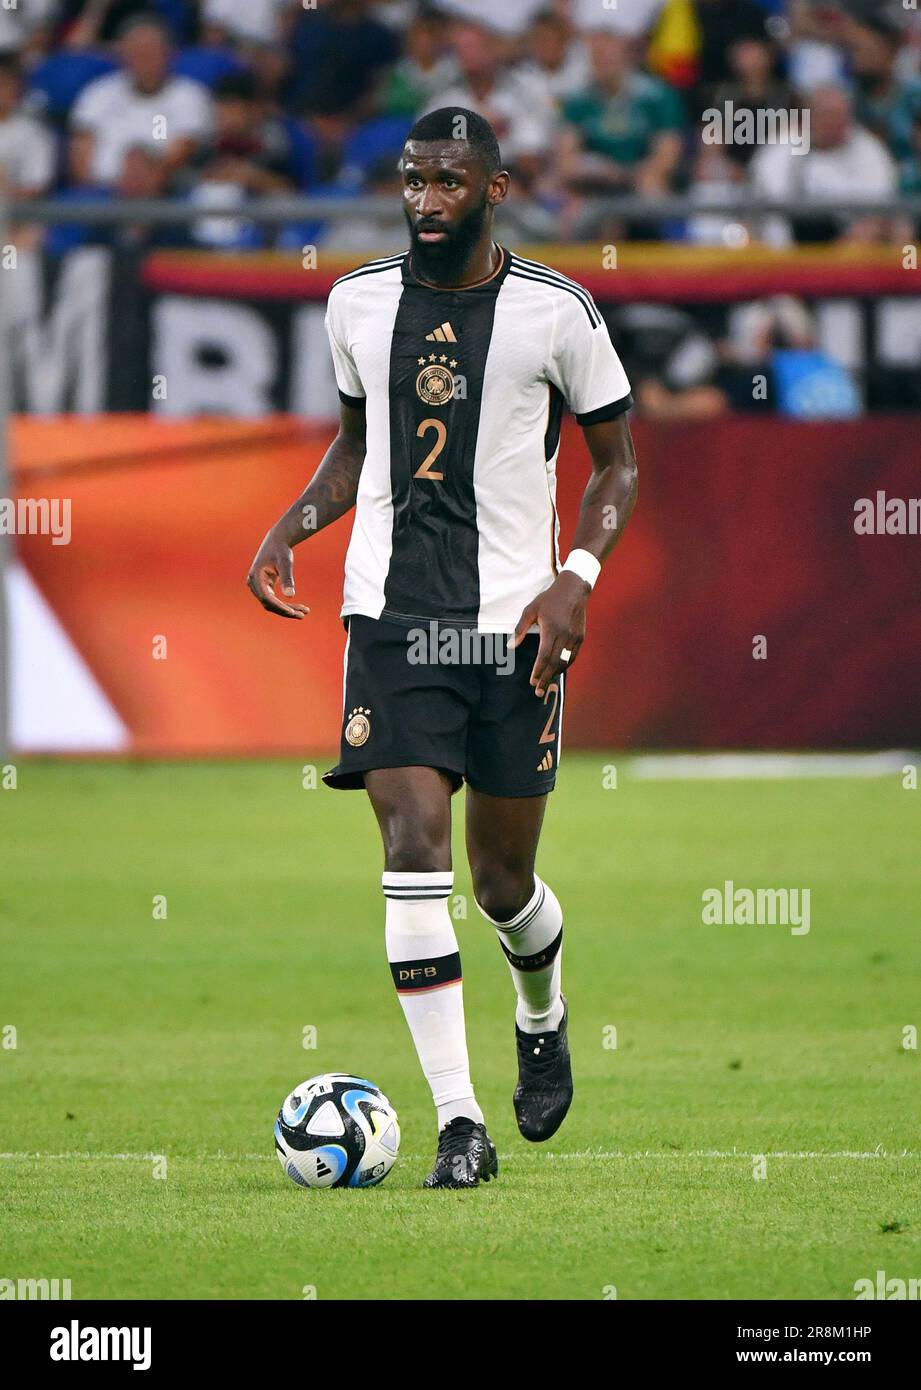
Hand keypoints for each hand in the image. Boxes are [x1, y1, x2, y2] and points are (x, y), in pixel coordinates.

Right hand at [246, 529, 309, 619]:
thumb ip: (287, 578)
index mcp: (256, 577)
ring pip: (272, 604)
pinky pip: (274, 600)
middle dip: (286, 610)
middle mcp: (254, 583)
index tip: (292, 612)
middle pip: (269, 604)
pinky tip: (298, 608)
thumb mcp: (285, 562)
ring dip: (287, 609)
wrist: (277, 541)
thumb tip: (290, 595)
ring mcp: (258, 587)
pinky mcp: (264, 588)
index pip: (266, 598)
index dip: (279, 607)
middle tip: (303, 614)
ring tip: (304, 612)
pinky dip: (286, 604)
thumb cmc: (281, 550)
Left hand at [511, 570, 588, 696]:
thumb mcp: (530, 610)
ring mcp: (574, 638)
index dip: (538, 671)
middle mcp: (564, 636)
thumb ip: (520, 629)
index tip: (532, 681)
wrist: (574, 590)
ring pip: (565, 662)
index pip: (544, 656)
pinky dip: (564, 666)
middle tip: (538, 691)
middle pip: (555, 663)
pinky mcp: (580, 638)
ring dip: (555, 674)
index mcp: (551, 629)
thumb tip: (510, 646)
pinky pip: (572, 657)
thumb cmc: (549, 599)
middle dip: (546, 679)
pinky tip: (557, 671)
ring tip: (546, 683)